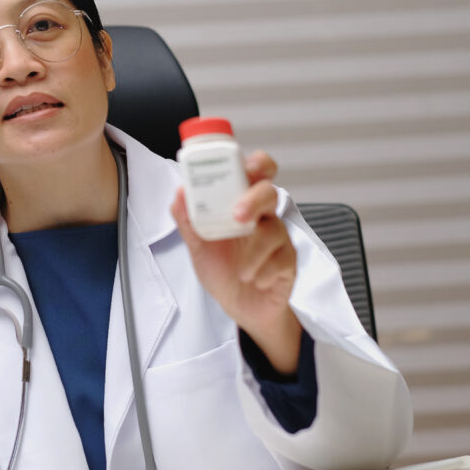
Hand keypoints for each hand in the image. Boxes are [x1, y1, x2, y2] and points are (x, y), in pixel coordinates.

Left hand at [173, 150, 300, 373]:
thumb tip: (180, 192)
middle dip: (254, 200)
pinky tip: (255, 280)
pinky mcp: (289, 260)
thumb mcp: (198, 246)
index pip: (255, 172)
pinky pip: (281, 259)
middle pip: (269, 192)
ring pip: (274, 230)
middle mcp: (263, 216)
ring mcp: (279, 237)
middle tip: (238, 217)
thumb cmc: (222, 269)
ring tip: (241, 272)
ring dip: (253, 253)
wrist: (239, 307)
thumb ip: (188, 220)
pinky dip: (263, 273)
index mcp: (240, 204)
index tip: (245, 167)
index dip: (256, 163)